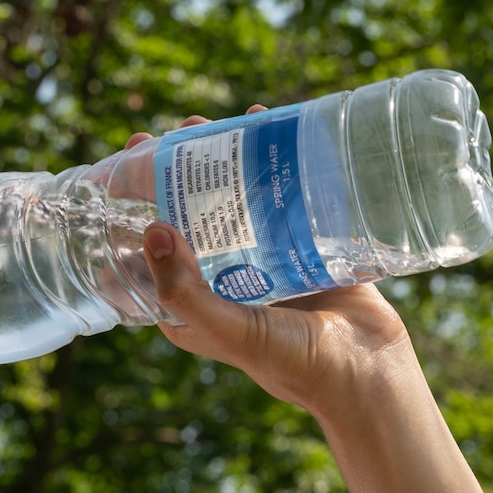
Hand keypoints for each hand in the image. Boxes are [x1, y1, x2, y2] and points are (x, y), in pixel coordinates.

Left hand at [126, 114, 418, 421]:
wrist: (367, 369)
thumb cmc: (293, 361)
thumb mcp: (229, 330)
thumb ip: (184, 291)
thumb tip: (151, 230)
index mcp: (191, 305)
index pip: (148, 250)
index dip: (131, 208)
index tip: (125, 164)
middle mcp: (221, 278)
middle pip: (187, 215)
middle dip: (174, 172)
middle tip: (169, 133)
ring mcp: (261, 259)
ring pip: (230, 199)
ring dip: (218, 161)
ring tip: (210, 123)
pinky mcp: (300, 244)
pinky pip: (277, 194)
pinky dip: (269, 161)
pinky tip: (265, 126)